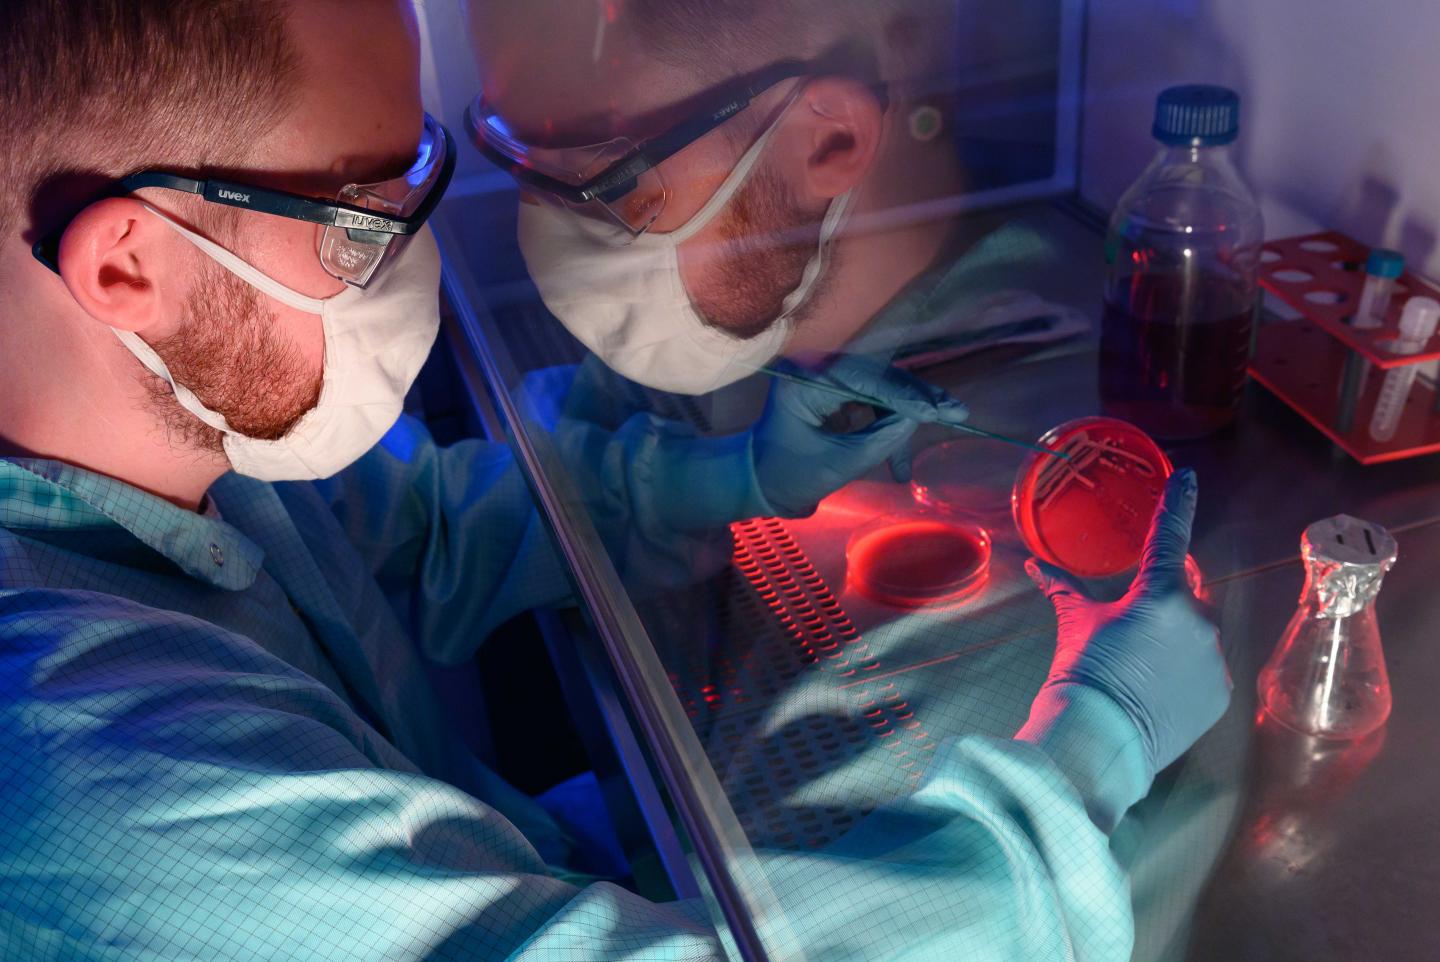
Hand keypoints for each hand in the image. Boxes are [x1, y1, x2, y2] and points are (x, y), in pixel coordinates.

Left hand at [753, 356, 966, 516]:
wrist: (756, 484)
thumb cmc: (787, 475)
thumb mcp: (838, 463)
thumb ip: (879, 439)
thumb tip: (916, 419)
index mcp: (808, 379)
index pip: (867, 378)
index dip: (905, 396)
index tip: (937, 411)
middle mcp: (818, 369)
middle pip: (880, 376)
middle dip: (917, 400)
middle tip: (956, 413)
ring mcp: (827, 380)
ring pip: (882, 390)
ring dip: (907, 418)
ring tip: (928, 444)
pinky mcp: (835, 395)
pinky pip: (873, 402)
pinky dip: (891, 425)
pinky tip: (900, 462)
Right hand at [1026, 468, 1230, 775]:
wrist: (1097, 742)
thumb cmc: (1082, 674)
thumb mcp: (1074, 625)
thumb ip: (1064, 590)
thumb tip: (1038, 566)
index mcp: (1161, 594)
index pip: (1170, 536)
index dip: (1178, 502)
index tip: (1187, 477)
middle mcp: (1198, 620)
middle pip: (1188, 588)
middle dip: (1168, 588)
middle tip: (1139, 603)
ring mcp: (1213, 659)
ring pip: (1196, 630)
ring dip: (1175, 633)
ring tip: (1139, 660)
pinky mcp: (1219, 692)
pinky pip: (1204, 666)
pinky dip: (1184, 667)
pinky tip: (1155, 685)